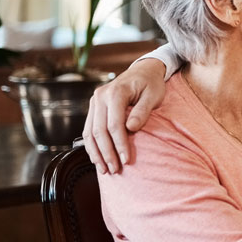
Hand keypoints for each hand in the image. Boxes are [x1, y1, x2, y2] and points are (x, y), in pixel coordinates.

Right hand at [82, 58, 166, 174]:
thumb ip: (142, 111)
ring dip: (96, 153)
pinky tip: (98, 158)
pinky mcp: (94, 108)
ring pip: (90, 132)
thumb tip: (131, 129)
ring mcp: (95, 102)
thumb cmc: (151, 83)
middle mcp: (100, 97)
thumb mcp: (153, 95)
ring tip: (105, 170)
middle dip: (107, 153)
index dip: (120, 144)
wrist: (143, 71)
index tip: (127, 159)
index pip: (114, 124)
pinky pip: (88, 129)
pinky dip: (92, 146)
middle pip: (99, 131)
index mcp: (115, 92)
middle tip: (115, 170)